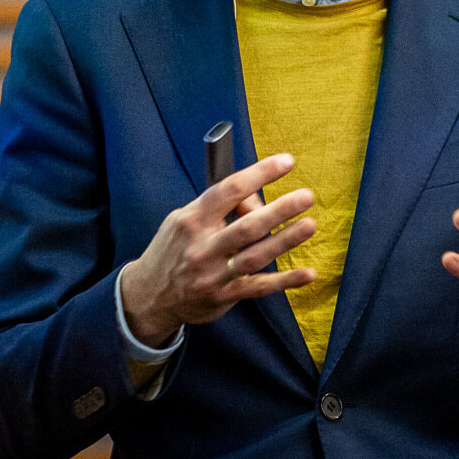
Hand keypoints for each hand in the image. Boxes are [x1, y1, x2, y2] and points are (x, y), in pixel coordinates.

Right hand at [120, 153, 315, 347]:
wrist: (149, 296)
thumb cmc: (174, 249)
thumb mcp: (183, 220)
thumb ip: (217, 209)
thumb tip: (255, 198)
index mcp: (192, 220)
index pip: (229, 190)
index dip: (260, 173)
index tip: (286, 162)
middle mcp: (203, 247)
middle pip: (247, 226)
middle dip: (279, 210)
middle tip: (306, 196)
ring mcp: (214, 274)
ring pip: (256, 256)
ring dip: (285, 241)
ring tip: (310, 225)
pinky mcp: (224, 296)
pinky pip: (259, 287)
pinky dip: (285, 281)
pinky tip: (308, 274)